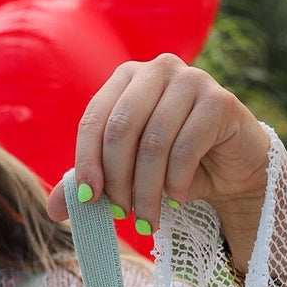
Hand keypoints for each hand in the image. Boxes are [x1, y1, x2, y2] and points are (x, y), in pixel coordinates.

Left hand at [45, 56, 270, 267]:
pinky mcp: (221, 101)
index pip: (95, 118)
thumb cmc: (175, 165)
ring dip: (146, 190)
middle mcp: (159, 69)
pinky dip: (176, 183)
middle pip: (121, 129)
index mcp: (127, 77)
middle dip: (117, 179)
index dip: (86, 162)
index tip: (87, 200)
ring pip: (153, 143)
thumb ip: (90, 183)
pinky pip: (186, 148)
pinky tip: (176, 198)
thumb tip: (53, 209)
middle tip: (120, 214)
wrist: (234, 168)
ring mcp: (193, 79)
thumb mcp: (127, 174)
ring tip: (146, 217)